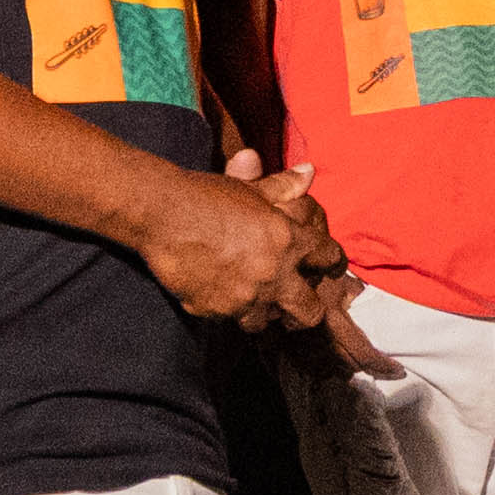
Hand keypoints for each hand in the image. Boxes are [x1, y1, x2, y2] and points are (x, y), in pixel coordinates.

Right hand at [140, 146, 352, 329]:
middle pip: (309, 311)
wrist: (162, 214)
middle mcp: (273, 275)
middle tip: (298, 303)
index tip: (328, 265)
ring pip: (266, 323)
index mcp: (287, 241)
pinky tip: (218, 293)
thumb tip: (309, 172)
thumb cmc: (207, 196)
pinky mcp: (217, 311)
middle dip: (308, 309)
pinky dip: (227, 309)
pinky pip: (229, 318)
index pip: (329, 258)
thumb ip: (283, 186)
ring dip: (263, 312)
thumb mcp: (250, 190)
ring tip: (254, 300)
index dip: (331, 261)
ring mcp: (245, 298)